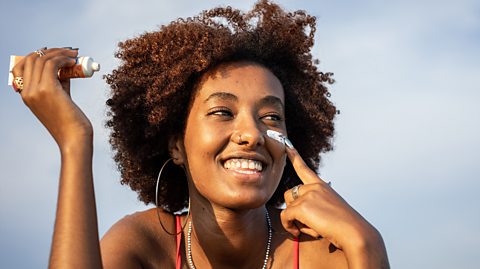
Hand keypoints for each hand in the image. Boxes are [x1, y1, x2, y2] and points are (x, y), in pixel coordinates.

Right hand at [11, 48, 92, 149]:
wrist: (74, 138)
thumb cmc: (71, 121)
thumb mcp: (60, 97)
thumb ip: (58, 81)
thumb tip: (65, 65)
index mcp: (26, 95)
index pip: (21, 67)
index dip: (37, 56)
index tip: (54, 53)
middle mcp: (27, 92)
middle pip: (32, 59)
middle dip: (51, 51)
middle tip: (68, 51)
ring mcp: (35, 91)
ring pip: (42, 59)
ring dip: (60, 53)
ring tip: (74, 54)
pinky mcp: (47, 89)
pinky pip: (52, 64)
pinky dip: (63, 58)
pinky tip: (74, 61)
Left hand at [280, 141, 388, 267]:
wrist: (354, 233)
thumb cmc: (344, 227)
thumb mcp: (330, 210)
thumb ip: (314, 206)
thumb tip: (294, 212)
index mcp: (322, 186)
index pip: (304, 169)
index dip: (293, 156)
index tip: (286, 144)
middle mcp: (314, 187)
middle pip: (289, 195)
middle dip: (294, 211)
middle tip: (309, 224)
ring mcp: (308, 195)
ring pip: (287, 208)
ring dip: (295, 220)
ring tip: (312, 228)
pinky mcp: (302, 206)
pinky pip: (285, 217)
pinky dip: (289, 226)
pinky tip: (298, 232)